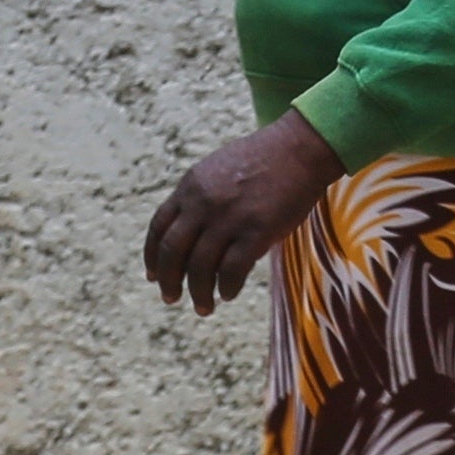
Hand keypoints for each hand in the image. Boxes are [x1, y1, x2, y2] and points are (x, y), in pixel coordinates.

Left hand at [145, 112, 340, 315]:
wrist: (302, 147)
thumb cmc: (266, 158)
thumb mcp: (220, 168)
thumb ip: (201, 197)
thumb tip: (192, 236)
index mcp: (190, 186)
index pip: (158, 228)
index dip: (152, 257)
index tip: (154, 276)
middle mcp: (203, 203)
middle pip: (172, 252)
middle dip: (169, 281)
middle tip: (172, 298)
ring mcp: (229, 218)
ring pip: (200, 268)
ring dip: (199, 293)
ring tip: (204, 307)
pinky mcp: (256, 230)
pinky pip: (232, 270)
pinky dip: (227, 287)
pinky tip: (229, 294)